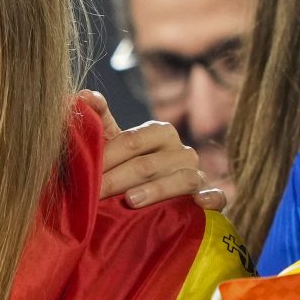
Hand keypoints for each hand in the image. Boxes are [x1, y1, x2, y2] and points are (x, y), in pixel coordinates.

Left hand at [83, 89, 225, 210]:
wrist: (155, 196)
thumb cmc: (129, 165)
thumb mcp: (115, 143)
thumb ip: (99, 119)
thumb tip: (84, 95)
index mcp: (160, 132)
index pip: (132, 141)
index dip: (106, 157)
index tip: (84, 173)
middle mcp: (181, 151)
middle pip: (149, 164)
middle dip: (117, 179)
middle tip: (93, 194)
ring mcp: (197, 174)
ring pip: (181, 179)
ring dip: (157, 190)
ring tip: (131, 200)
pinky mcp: (208, 197)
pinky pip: (216, 197)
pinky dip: (210, 199)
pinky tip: (199, 204)